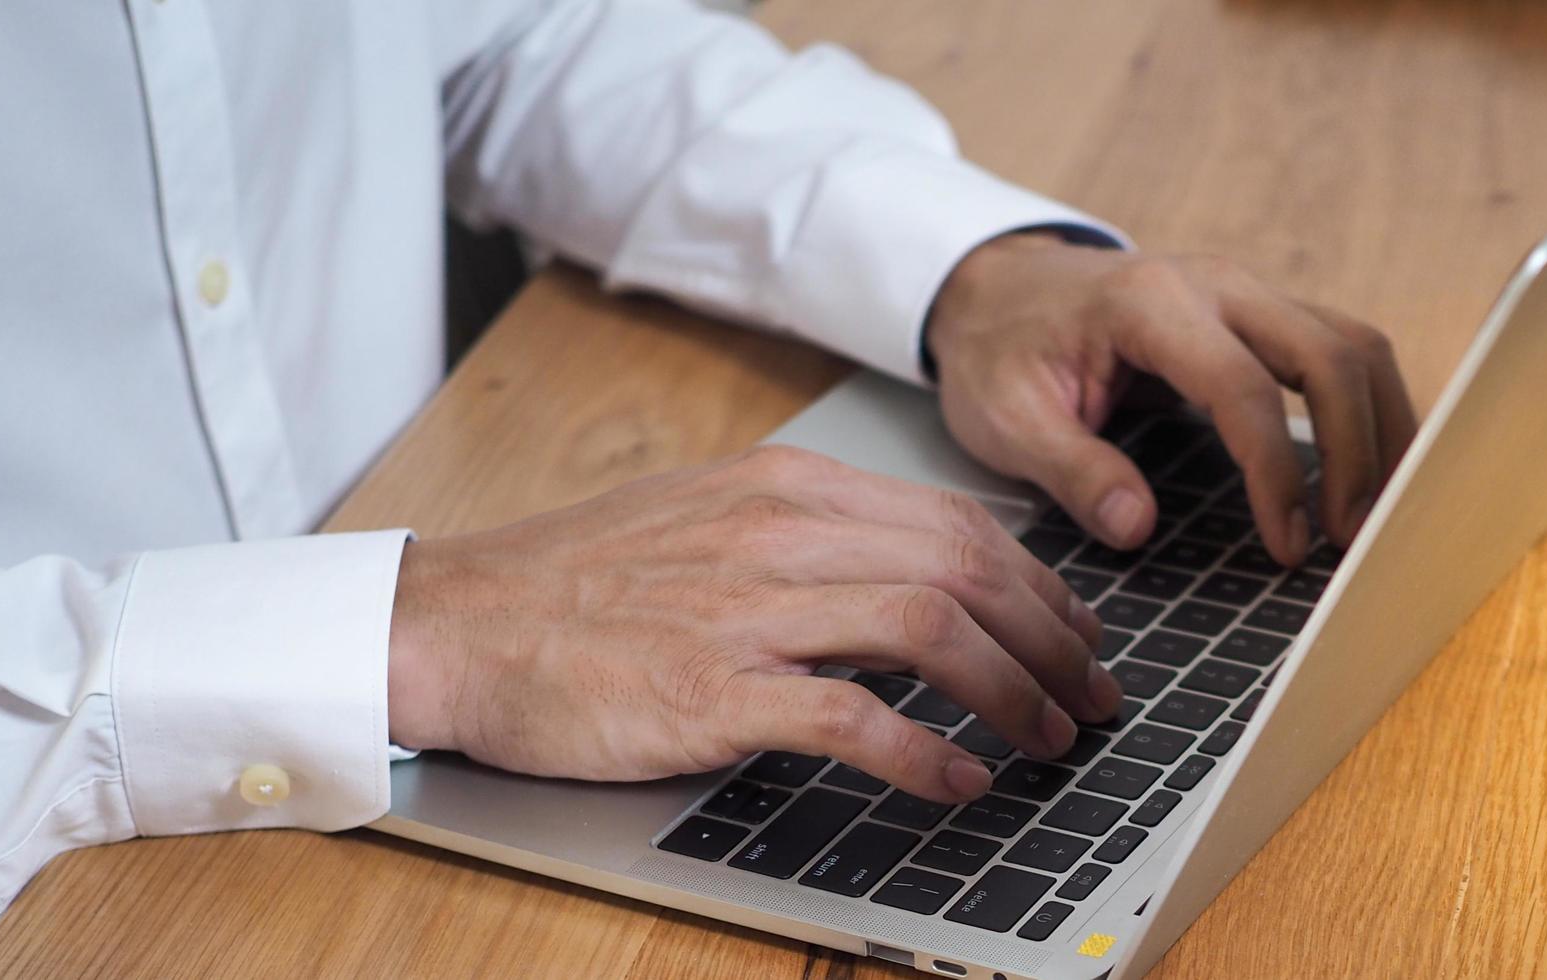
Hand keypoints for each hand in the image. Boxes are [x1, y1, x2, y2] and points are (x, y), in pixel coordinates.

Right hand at [384, 445, 1121, 802]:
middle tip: (1091, 696)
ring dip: (1014, 690)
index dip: (1039, 586)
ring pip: (930, 626)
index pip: (956, 522)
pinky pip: (852, 718)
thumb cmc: (577, 586)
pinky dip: (929, 753)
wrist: (455, 623)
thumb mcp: (709, 523)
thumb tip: (923, 583)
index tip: (1077, 635)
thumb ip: (814, 540)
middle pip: (966, 566)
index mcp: (786, 486)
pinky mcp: (710, 690)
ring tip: (1050, 739)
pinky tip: (963, 780)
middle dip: (1053, 639)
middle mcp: (777, 531)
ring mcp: (744, 609)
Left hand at [926, 234, 1417, 564]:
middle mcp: (1216, 284)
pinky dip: (1369, 410)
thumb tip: (1137, 527)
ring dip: (1383, 429)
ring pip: (1354, 345)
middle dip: (1358, 452)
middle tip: (1353, 541)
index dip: (1278, 475)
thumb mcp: (1006, 419)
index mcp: (1149, 305)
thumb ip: (1072, 470)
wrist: (996, 287)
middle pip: (1331, 353)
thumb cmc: (1001, 351)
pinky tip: (1371, 472)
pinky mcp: (1262, 313)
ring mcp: (1248, 292)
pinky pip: (1341, 350)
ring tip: (1380, 515)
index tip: (1289, 547)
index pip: (1245, 389)